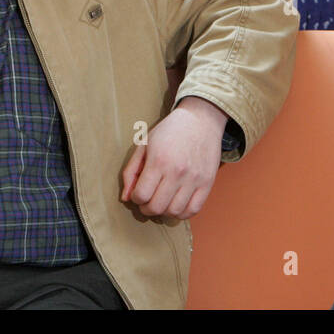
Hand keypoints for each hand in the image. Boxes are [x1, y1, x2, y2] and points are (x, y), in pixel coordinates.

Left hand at [120, 96, 228, 218]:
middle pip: (156, 207)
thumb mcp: (144, 145)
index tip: (139, 191)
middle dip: (147, 208)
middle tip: (148, 200)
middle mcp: (177, 172)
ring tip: (163, 201)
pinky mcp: (208, 182)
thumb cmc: (169, 131)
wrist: (200, 120)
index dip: (136, 198)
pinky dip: (183, 213)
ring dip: (164, 211)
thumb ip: (131, 171)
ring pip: (174, 211)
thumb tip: (126, 198)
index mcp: (159, 161)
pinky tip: (177, 204)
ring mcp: (194, 178)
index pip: (141, 195)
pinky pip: (194, 209)